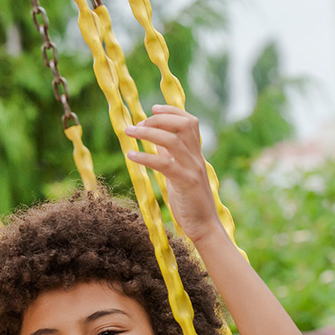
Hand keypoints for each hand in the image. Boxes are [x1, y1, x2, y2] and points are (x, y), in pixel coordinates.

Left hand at [124, 105, 224, 245]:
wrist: (205, 227)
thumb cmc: (190, 202)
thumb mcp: (179, 175)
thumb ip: (171, 157)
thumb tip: (156, 141)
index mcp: (196, 154)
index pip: (190, 122)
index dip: (172, 111)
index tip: (153, 108)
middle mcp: (197, 158)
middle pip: (184, 125)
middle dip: (159, 119)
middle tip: (137, 124)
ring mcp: (193, 169)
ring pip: (173, 141)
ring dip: (148, 133)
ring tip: (129, 132)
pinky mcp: (187, 183)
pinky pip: (165, 164)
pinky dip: (146, 157)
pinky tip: (131, 156)